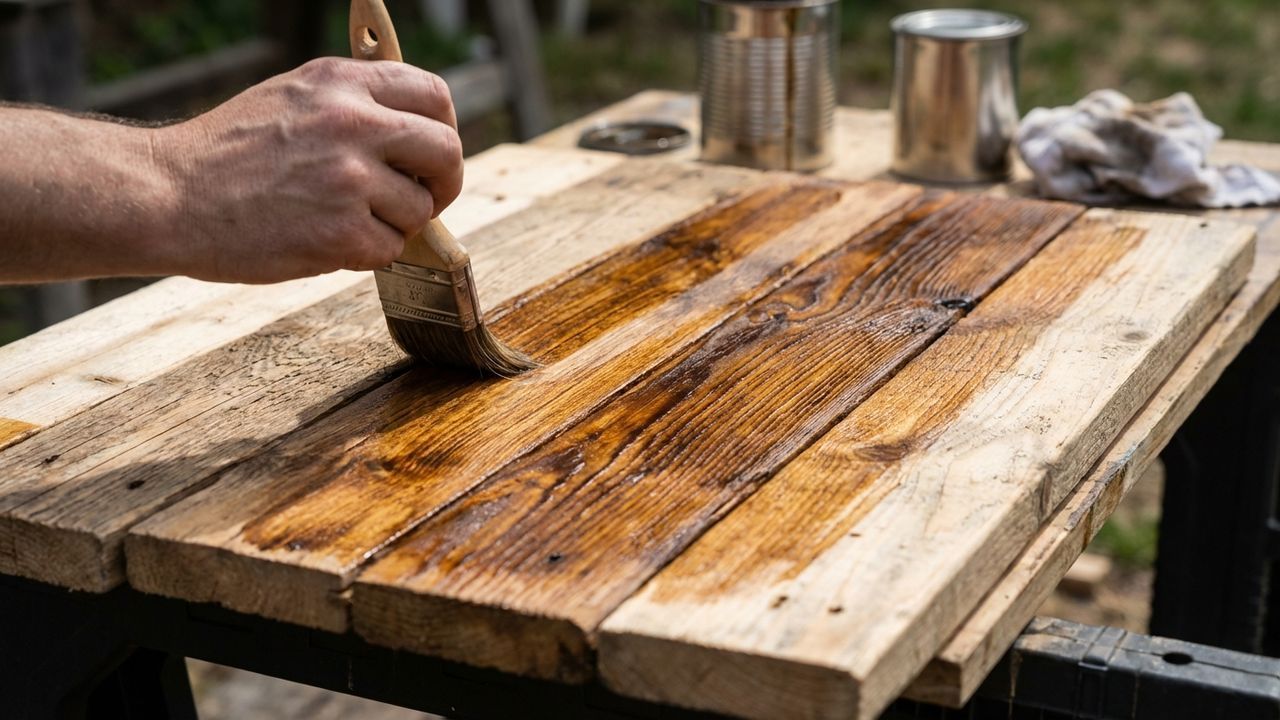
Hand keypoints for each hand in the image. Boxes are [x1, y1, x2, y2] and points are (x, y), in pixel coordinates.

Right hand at [154, 57, 462, 282]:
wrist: (169, 196)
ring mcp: (348, 179)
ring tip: (342, 219)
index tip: (431, 154)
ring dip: (394, 224)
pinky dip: (366, 254)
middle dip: (443, 183)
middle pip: (447, 152)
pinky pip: (390, 249)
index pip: (434, 95)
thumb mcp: (292, 96)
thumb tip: (416, 128)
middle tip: (421, 199)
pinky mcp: (341, 232)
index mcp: (341, 82)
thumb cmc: (227, 153)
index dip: (443, 129)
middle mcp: (351, 123)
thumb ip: (354, 102)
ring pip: (420, 210)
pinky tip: (324, 240)